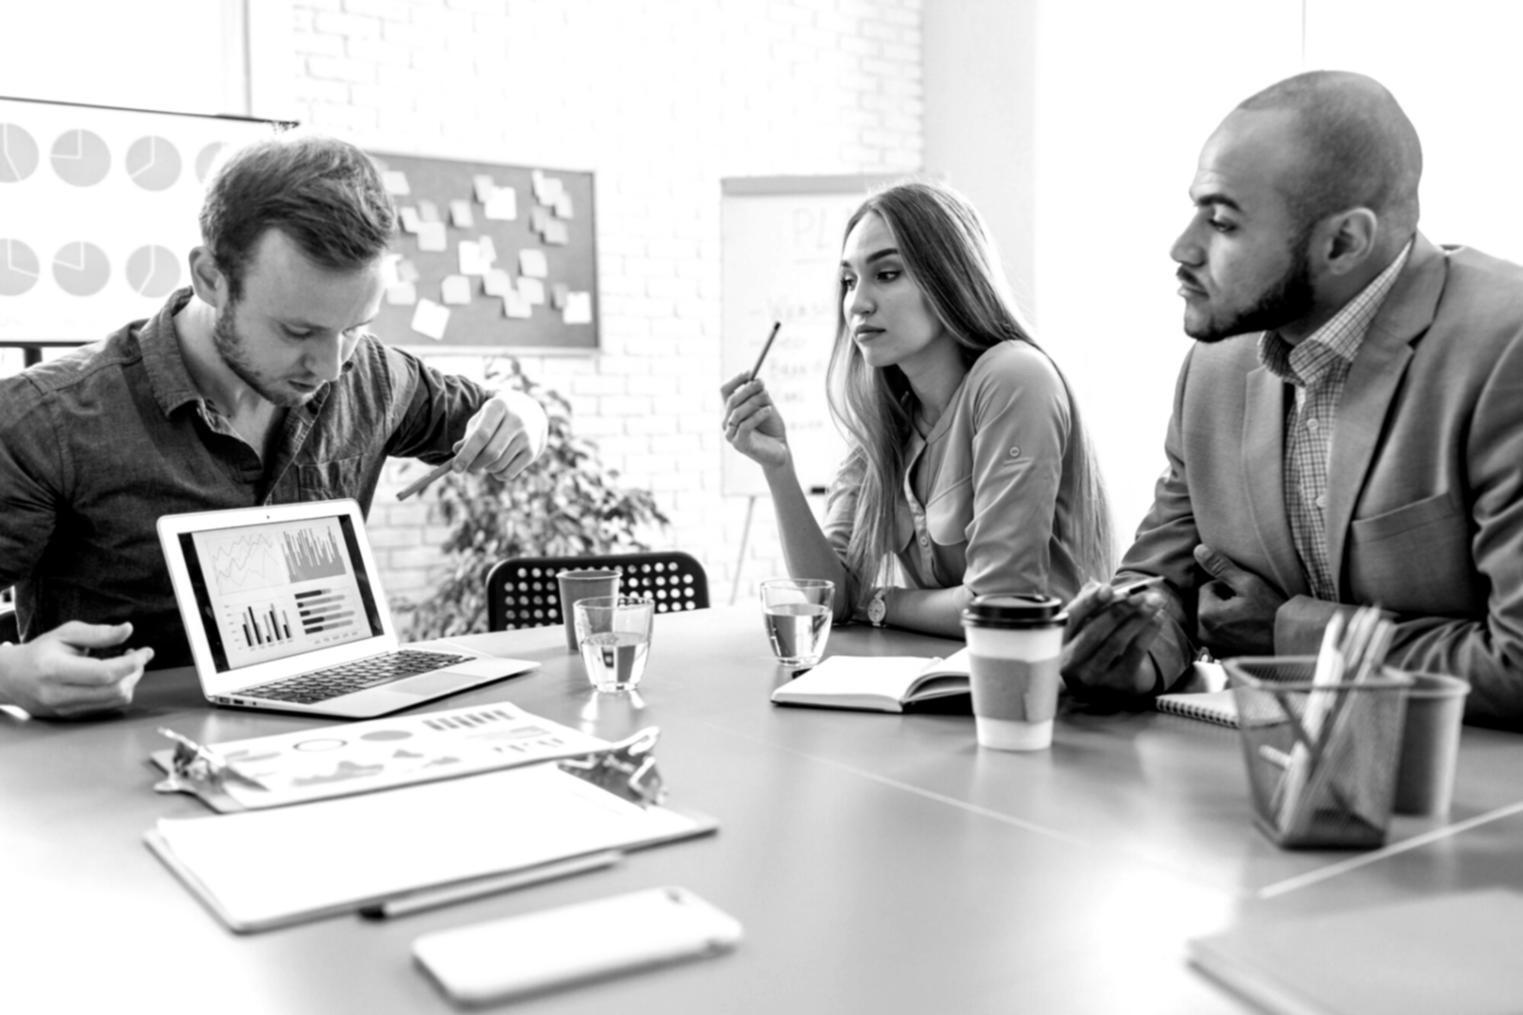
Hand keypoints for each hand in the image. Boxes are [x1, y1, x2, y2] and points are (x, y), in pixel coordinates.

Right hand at [0, 621, 153, 718]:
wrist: (11, 678)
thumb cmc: (39, 653)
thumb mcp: (65, 634)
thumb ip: (98, 633)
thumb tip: (127, 630)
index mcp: (55, 670)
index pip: (104, 673)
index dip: (131, 663)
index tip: (146, 652)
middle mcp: (59, 694)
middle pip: (113, 691)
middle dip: (135, 673)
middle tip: (137, 656)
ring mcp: (65, 709)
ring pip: (114, 701)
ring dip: (129, 682)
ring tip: (126, 665)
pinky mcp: (71, 717)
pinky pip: (106, 707)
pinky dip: (118, 691)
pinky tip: (114, 678)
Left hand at [453, 390, 548, 479]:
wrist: (530, 413)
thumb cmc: (496, 418)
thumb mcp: (481, 419)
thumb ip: (468, 435)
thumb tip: (457, 451)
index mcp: (499, 406)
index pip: (482, 435)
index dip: (467, 453)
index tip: (455, 468)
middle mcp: (516, 420)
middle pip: (491, 453)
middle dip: (475, 464)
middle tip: (468, 468)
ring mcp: (527, 436)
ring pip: (499, 465)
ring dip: (486, 468)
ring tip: (486, 460)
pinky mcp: (532, 451)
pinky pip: (509, 473)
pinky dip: (497, 475)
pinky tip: (497, 466)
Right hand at [720, 372, 788, 469]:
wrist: (780, 451)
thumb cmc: (772, 429)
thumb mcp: (766, 407)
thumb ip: (759, 395)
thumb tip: (755, 380)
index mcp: (730, 411)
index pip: (724, 391)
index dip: (735, 380)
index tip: (750, 372)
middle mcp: (727, 422)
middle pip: (731, 400)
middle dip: (747, 389)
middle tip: (762, 383)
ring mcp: (731, 434)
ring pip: (737, 412)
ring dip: (754, 401)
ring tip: (768, 399)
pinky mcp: (739, 444)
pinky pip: (745, 425)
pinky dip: (758, 415)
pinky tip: (769, 410)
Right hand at [1060, 580, 1166, 694]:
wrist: (1112, 676)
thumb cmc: (1097, 640)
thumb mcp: (1086, 622)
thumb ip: (1089, 602)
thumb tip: (1098, 586)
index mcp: (1059, 641)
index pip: (1071, 618)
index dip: (1089, 603)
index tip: (1108, 589)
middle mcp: (1071, 663)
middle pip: (1094, 633)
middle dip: (1119, 610)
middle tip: (1140, 594)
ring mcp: (1093, 676)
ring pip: (1117, 642)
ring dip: (1138, 618)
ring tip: (1155, 601)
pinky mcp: (1117, 683)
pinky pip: (1135, 654)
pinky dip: (1149, 632)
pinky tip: (1158, 617)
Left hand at [1193, 544, 1284, 656]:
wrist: (1289, 640)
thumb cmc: (1270, 613)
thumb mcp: (1247, 583)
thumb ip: (1221, 567)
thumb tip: (1199, 551)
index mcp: (1205, 614)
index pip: (1207, 587)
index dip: (1227, 587)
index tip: (1245, 594)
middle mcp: (1203, 632)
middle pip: (1209, 603)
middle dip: (1225, 600)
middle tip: (1248, 606)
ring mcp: (1212, 644)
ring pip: (1215, 616)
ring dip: (1228, 613)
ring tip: (1249, 617)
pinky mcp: (1221, 652)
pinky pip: (1221, 631)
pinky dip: (1231, 627)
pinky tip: (1248, 628)